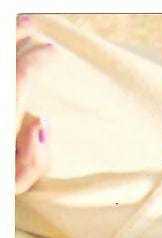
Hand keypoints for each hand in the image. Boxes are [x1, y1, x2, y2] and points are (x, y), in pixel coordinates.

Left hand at [16, 16, 54, 193]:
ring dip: (4, 45)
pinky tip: (5, 66)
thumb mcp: (13, 184)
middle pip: (2, 60)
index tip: (53, 52)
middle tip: (32, 25)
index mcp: (2, 118)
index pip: (21, 75)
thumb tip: (38, 122)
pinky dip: (1, 69)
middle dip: (17, 37)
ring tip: (15, 28)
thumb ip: (32, 159)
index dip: (39, 59)